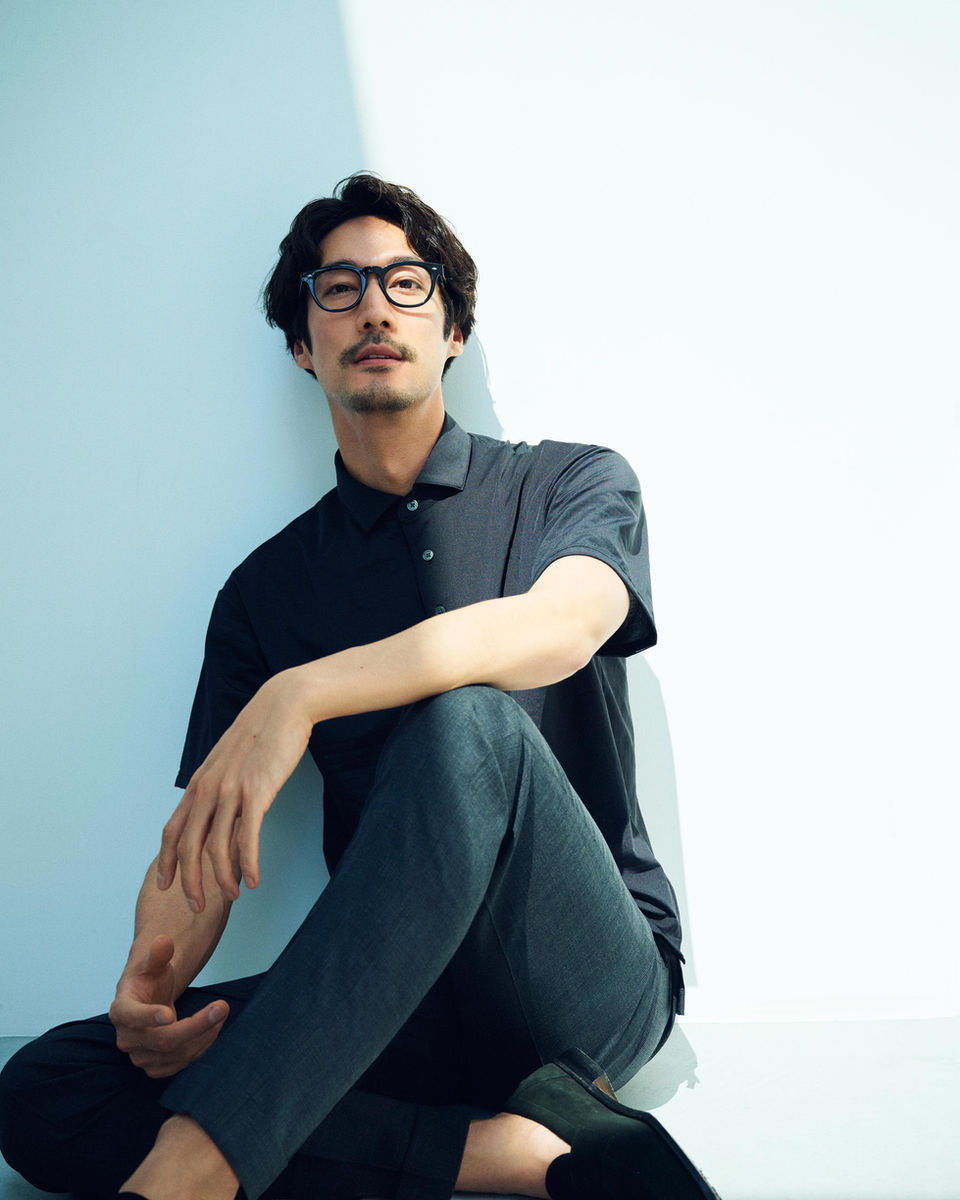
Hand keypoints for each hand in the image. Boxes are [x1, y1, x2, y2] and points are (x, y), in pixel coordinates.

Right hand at [109, 935, 228, 1078]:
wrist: (148, 1001)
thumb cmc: (149, 979)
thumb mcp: (152, 962)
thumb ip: (158, 953)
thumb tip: (164, 941)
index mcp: (120, 1010)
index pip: (131, 1016)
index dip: (148, 1017)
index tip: (169, 1013)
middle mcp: (126, 1038)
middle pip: (162, 1039)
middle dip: (196, 1025)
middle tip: (222, 1007)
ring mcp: (140, 1056)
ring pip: (176, 1054)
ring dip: (203, 1036)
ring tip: (220, 1013)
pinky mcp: (155, 1066)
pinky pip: (180, 1064)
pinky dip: (200, 1048)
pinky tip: (212, 1030)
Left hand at [157, 668, 313, 910]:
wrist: (283, 706)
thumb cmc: (260, 734)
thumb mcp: (228, 762)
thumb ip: (219, 787)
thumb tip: (219, 813)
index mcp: (199, 783)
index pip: (172, 830)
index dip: (166, 861)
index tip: (165, 885)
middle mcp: (208, 789)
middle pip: (188, 846)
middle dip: (189, 882)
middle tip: (196, 907)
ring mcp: (231, 791)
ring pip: (216, 847)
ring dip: (221, 878)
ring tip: (232, 896)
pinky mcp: (258, 791)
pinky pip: (248, 836)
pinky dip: (249, 863)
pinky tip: (254, 881)